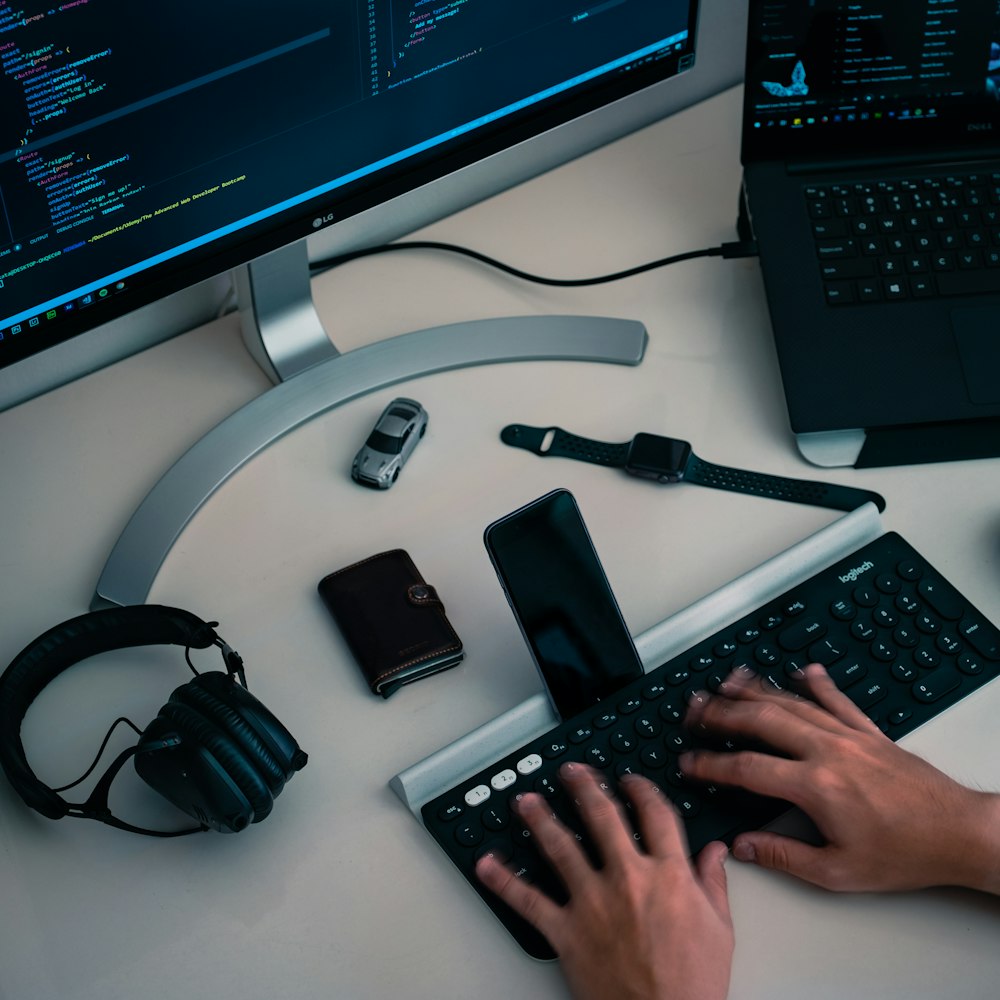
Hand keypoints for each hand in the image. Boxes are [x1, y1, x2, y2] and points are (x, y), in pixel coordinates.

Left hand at [476, 763, 732, 999]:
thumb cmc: (692, 986)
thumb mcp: (719, 930)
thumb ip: (714, 884)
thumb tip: (715, 852)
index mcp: (669, 875)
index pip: (654, 814)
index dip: (641, 789)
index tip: (630, 781)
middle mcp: (628, 880)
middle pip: (601, 816)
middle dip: (584, 785)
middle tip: (571, 771)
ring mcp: (593, 903)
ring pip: (559, 846)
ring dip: (539, 818)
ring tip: (526, 799)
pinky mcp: (566, 932)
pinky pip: (528, 900)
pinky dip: (503, 881)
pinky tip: (487, 864)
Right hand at [681, 665, 999, 893]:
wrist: (959, 833)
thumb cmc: (906, 854)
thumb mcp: (838, 872)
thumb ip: (784, 855)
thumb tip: (744, 846)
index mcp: (815, 787)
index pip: (746, 769)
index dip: (711, 764)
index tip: (690, 763)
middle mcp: (828, 751)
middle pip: (761, 721)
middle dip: (721, 713)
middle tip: (694, 710)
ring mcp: (849, 736)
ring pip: (791, 703)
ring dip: (754, 691)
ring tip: (726, 683)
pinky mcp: (870, 732)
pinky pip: (836, 699)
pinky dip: (816, 683)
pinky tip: (802, 671)